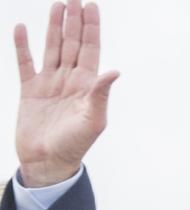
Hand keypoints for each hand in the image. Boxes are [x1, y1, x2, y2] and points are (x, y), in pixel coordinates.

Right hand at [14, 0, 118, 186]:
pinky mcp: (30, 91)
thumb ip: (101, 94)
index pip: (90, 50)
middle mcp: (69, 81)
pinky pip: (25, 63)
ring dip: (54, 28)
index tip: (91, 6)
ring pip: (52, 48)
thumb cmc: (74, 145)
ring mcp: (49, 84)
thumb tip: (114, 71)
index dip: (91, 28)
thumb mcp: (93, 120)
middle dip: (74, 21)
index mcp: (87, 86)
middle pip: (72, 44)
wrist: (48, 162)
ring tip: (57, 5)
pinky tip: (22, 29)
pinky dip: (23, 46)